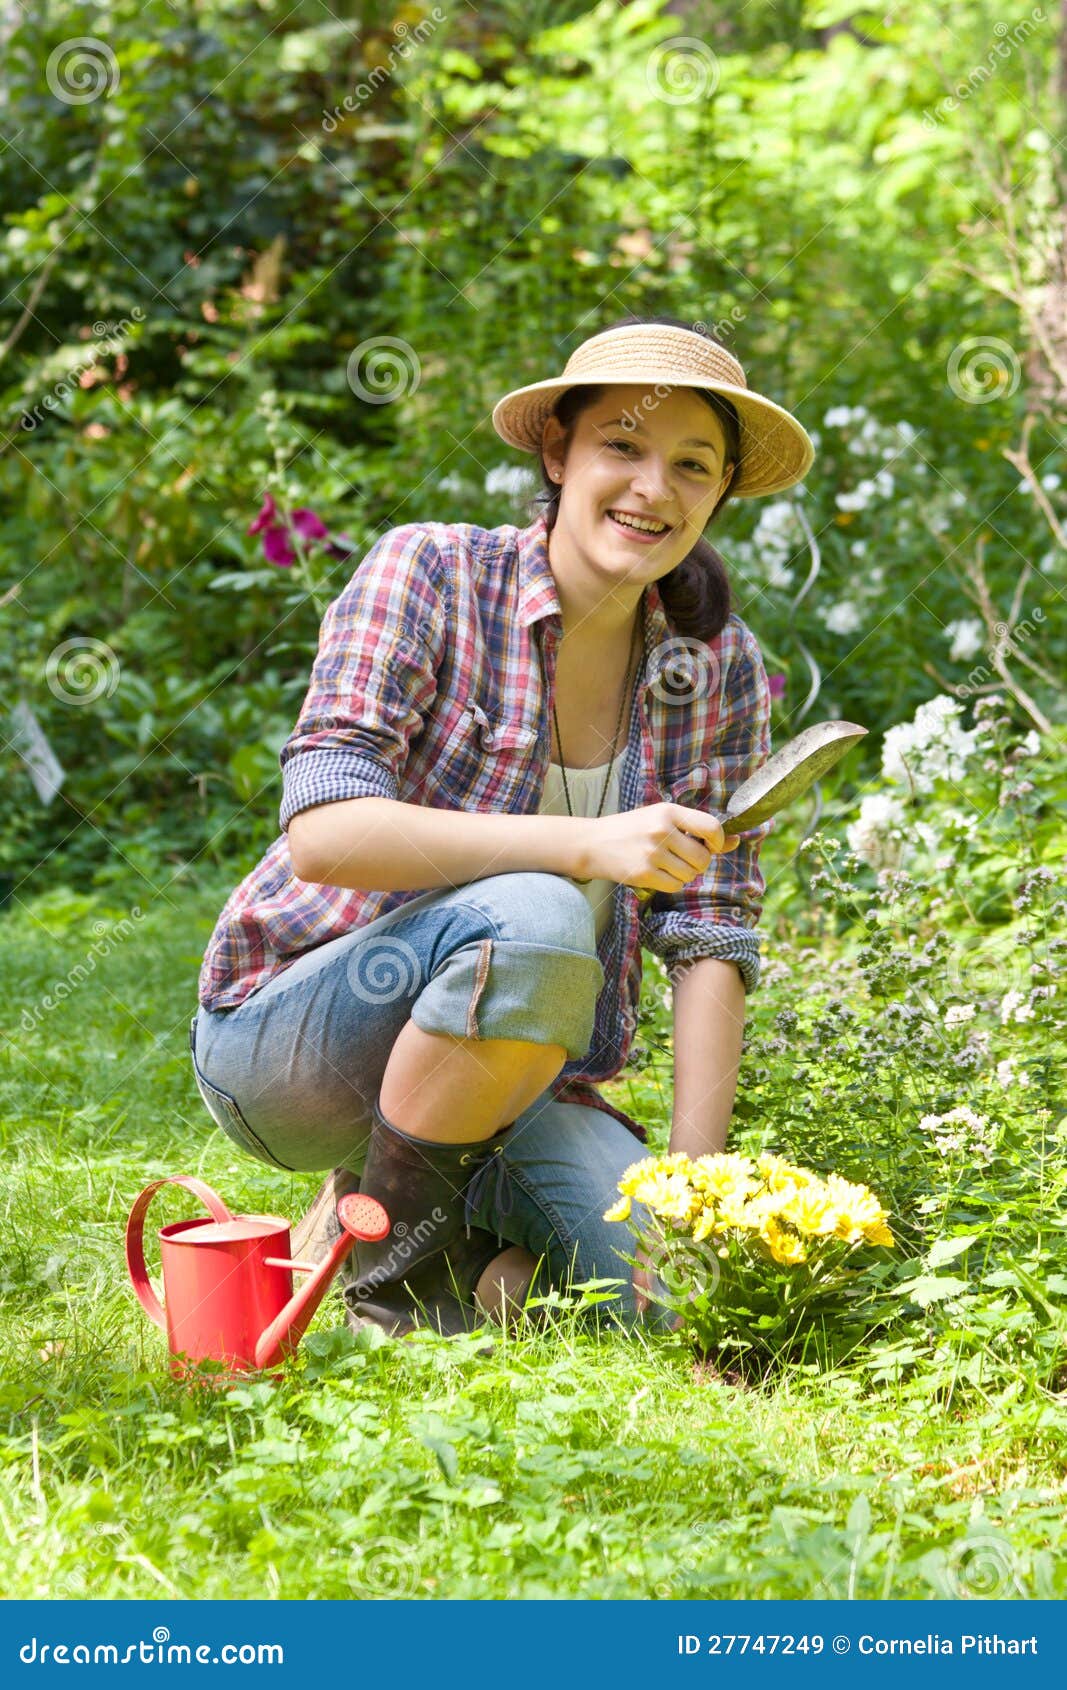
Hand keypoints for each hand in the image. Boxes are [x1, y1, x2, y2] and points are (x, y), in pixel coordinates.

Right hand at [576, 802, 739, 895]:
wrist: (594, 843)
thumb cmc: (633, 829)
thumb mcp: (662, 818)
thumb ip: (696, 828)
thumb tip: (735, 841)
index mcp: (668, 811)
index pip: (711, 828)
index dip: (718, 841)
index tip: (711, 845)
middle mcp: (661, 831)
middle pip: (703, 858)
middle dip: (699, 862)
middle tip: (685, 858)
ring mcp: (652, 854)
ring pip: (690, 874)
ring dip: (685, 874)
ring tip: (667, 864)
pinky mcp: (643, 874)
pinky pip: (675, 886)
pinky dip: (671, 883)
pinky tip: (658, 873)